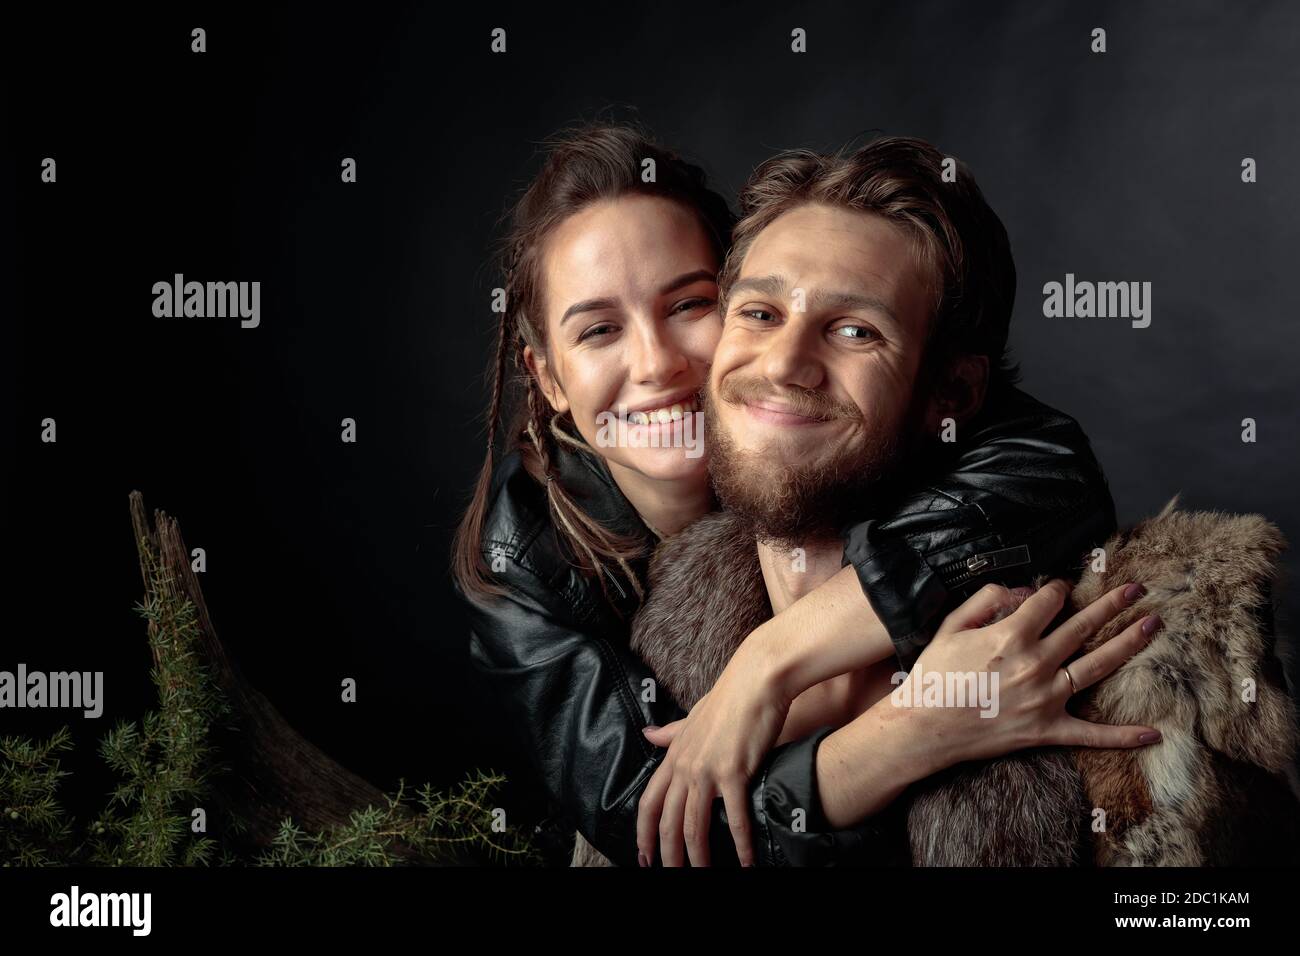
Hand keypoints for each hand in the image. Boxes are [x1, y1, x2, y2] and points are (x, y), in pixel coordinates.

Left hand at [636, 643, 792, 866]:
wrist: (756, 679)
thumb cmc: (729, 697)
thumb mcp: (692, 715)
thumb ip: (671, 733)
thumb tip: (647, 735)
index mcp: (674, 755)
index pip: (649, 801)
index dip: (644, 832)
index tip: (643, 856)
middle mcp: (685, 766)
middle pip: (668, 821)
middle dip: (667, 855)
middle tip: (671, 875)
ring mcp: (707, 770)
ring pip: (695, 826)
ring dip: (699, 857)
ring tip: (705, 875)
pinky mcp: (734, 772)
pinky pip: (735, 819)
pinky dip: (741, 845)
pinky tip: (747, 863)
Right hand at [899, 579, 1162, 770]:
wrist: (925, 727)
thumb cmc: (934, 674)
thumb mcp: (950, 627)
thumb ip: (984, 600)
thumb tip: (1019, 589)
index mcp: (1011, 635)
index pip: (1048, 601)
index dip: (1057, 588)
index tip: (1061, 587)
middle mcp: (1035, 663)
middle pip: (1084, 626)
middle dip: (1112, 603)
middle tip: (1137, 589)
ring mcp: (1046, 698)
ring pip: (1098, 666)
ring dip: (1129, 642)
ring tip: (1152, 623)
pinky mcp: (1047, 729)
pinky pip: (1091, 733)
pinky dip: (1123, 735)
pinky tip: (1153, 733)